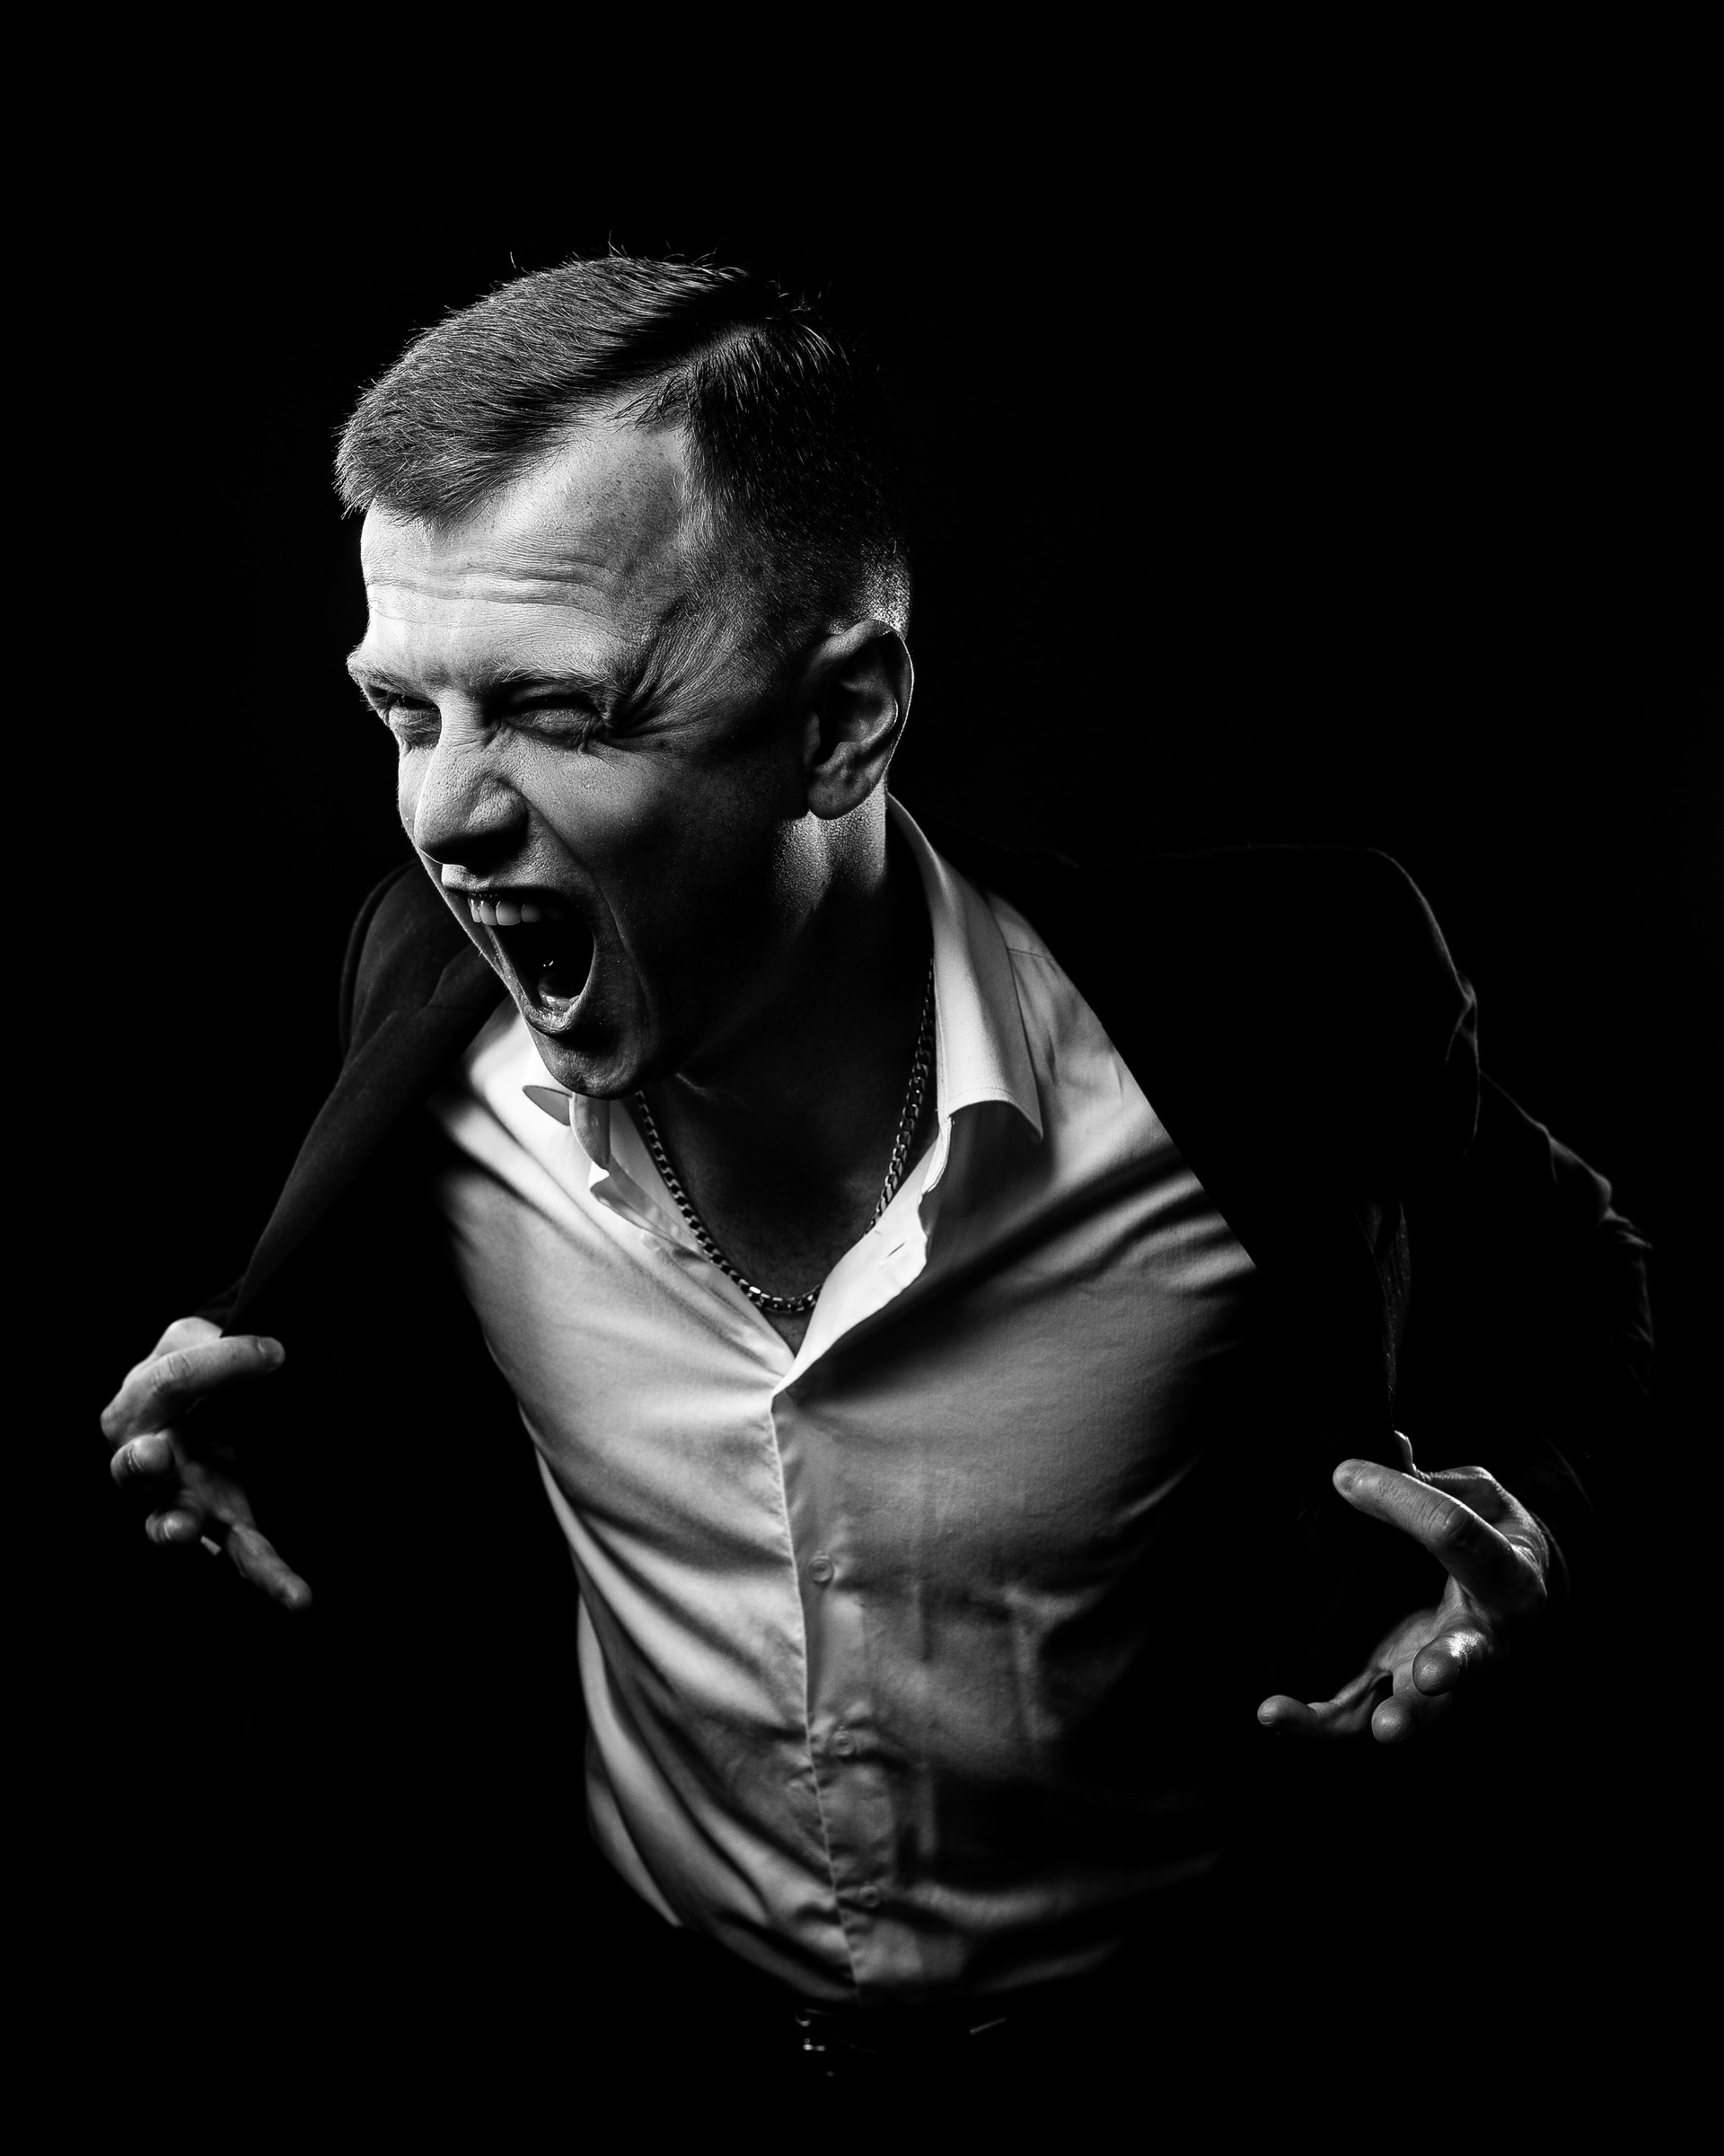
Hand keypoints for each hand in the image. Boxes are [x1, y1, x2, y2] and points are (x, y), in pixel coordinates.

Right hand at [101, 1316, 309, 1610]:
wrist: (224, 1405)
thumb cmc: (205, 1371)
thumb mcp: (198, 1342)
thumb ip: (210, 1346)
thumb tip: (262, 1351)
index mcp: (140, 1405)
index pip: (169, 1383)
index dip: (222, 1363)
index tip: (276, 1353)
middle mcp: (151, 1460)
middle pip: (134, 1466)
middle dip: (141, 1462)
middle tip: (154, 1455)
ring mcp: (184, 1501)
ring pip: (170, 1523)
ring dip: (176, 1528)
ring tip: (183, 1530)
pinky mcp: (227, 1528)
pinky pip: (243, 1558)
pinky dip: (270, 1578)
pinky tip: (297, 1596)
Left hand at [1256, 1434, 1549, 1744]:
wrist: (1513, 1590)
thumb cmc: (1489, 1533)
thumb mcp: (1477, 1495)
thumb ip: (1433, 1479)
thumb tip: (1387, 1443)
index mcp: (1507, 1574)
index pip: (1456, 1536)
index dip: (1402, 1499)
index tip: (1344, 1474)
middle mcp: (1481, 1636)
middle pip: (1466, 1656)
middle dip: (1449, 1667)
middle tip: (1429, 1677)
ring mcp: (1437, 1670)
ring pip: (1414, 1708)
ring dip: (1390, 1717)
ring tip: (1373, 1727)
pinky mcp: (1394, 1687)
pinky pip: (1354, 1713)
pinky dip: (1316, 1721)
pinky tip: (1274, 1714)